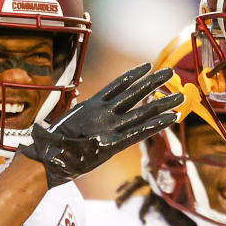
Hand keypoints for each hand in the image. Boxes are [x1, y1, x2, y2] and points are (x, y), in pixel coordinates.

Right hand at [18, 63, 182, 186]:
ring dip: (163, 103)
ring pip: (142, 111)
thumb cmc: (51, 144)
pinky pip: (140, 132)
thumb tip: (87, 115)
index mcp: (91, 104)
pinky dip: (156, 125)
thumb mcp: (68, 124)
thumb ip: (83, 117)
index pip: (117, 84)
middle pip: (134, 93)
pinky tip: (171, 118)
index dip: (134, 75)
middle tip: (170, 71)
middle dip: (154, 82)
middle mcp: (103, 112)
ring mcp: (109, 127)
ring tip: (180, 96)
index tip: (147, 66)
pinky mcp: (113, 144)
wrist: (45, 158)